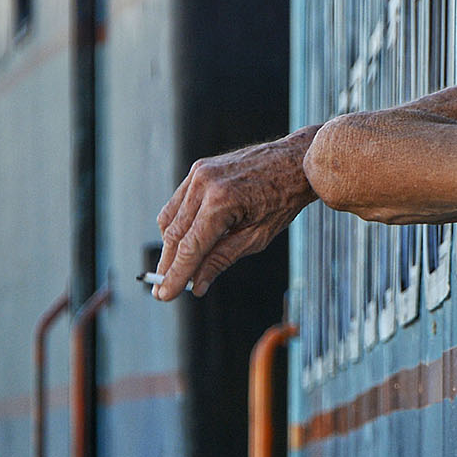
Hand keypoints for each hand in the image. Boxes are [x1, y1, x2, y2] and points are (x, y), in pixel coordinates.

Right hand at [153, 124, 319, 300]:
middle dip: (168, 265)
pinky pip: (177, 203)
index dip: (175, 275)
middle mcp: (204, 184)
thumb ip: (222, 259)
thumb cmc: (282, 199)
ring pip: (169, 219)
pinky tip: (186, 242)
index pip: (190, 248)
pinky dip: (177, 225)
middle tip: (162, 289)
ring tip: (176, 269)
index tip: (164, 295)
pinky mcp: (198, 169)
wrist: (294, 161)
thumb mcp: (257, 237)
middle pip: (174, 235)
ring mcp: (198, 173)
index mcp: (221, 201)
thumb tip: (197, 285)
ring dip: (170, 247)